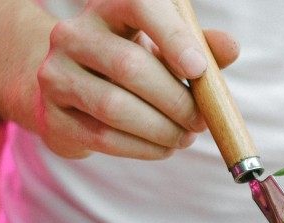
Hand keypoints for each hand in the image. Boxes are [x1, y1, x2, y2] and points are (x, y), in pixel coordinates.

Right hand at [34, 0, 238, 158]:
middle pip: (130, 66)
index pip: (139, 6)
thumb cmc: (135, 62)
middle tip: (201, 121)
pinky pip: (104, 137)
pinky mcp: (52, 116)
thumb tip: (231, 47)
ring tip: (185, 137)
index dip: (172, 37)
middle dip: (176, 100)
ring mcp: (54, 75)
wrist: (72, 89)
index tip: (198, 69)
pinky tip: (163, 148)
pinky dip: (143, 148)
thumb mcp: (168, 48)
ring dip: (162, 129)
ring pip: (115, 107)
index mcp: (108, 7)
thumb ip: (201, 46)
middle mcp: (73, 35)